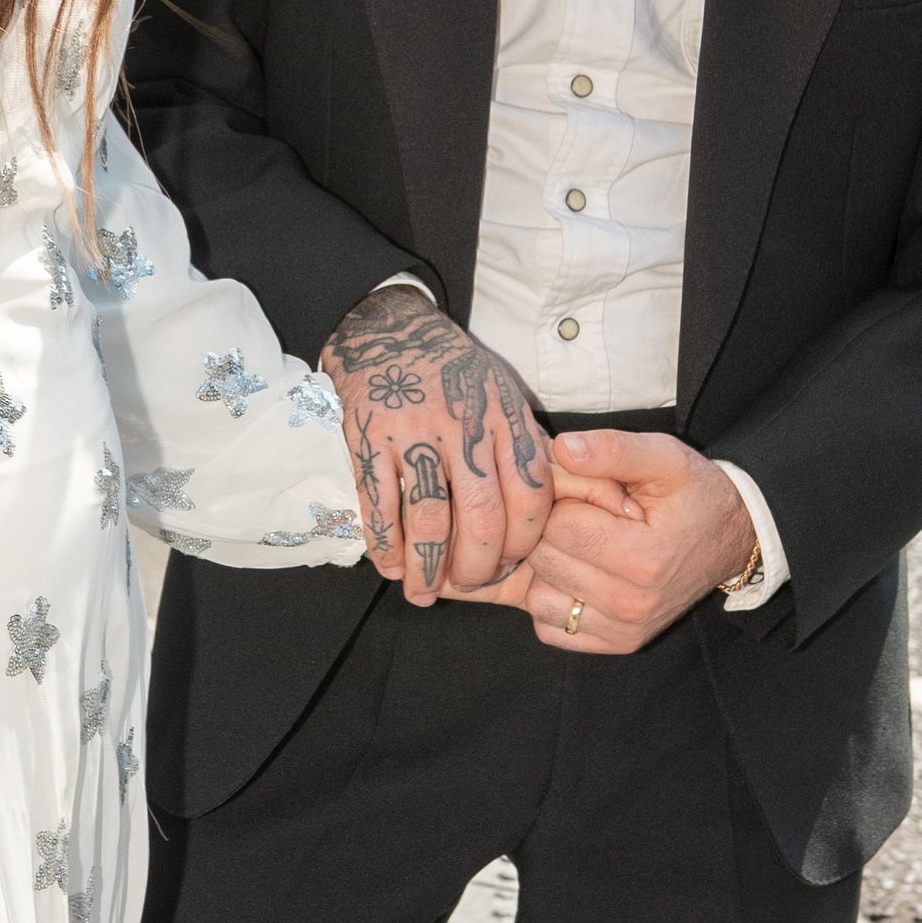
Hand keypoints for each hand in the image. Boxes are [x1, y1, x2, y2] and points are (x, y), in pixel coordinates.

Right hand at [321, 284, 551, 601]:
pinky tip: (391, 566)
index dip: (525, 541)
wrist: (390, 330)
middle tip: (470, 585)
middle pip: (484, 517)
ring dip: (428, 567)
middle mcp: (466, 427)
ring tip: (424, 591)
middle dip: (478, 566)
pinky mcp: (370, 439)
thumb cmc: (455, 373)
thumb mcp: (503, 395)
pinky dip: (385, 544)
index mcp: (506, 418)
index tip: (512, 564)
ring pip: (431, 519)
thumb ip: (524, 446)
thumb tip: (550, 511)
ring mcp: (415, 434)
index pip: (531, 495)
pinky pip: (379, 505)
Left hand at [469, 429, 753, 653]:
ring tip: (580, 545)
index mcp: (643, 558)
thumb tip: (560, 448)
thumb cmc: (695, 494)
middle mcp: (631, 604)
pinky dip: (553, 601)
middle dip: (552, 529)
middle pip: (543, 559)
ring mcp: (623, 630)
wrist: (732, 538)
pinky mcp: (616, 644)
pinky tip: (577, 575)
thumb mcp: (664, 457)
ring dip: (546, 568)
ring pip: (536, 597)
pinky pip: (549, 627)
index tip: (587, 492)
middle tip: (585, 516)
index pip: (557, 524)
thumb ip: (611, 449)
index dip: (562, 497)